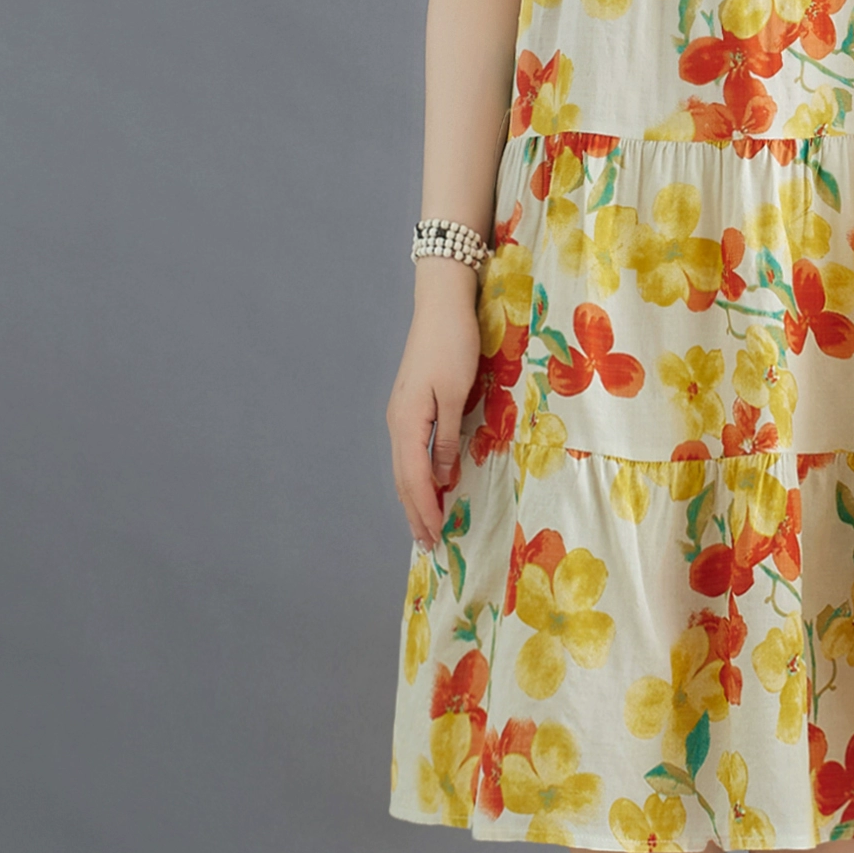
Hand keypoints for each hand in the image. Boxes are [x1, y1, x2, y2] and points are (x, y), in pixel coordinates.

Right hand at [385, 266, 481, 546]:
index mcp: (408, 423)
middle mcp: (398, 423)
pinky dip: (415, 478)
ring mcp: (400, 416)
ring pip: (403, 469)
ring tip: (424, 527)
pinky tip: (425, 487)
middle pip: (403, 480)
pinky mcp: (409, 408)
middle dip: (415, 514)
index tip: (436, 538)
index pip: (415, 479)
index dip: (425, 511)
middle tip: (428, 545)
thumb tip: (441, 478)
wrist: (441, 306)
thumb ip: (447, 439)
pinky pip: (408, 454)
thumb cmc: (453, 345)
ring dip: (413, 500)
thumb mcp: (455, 394)